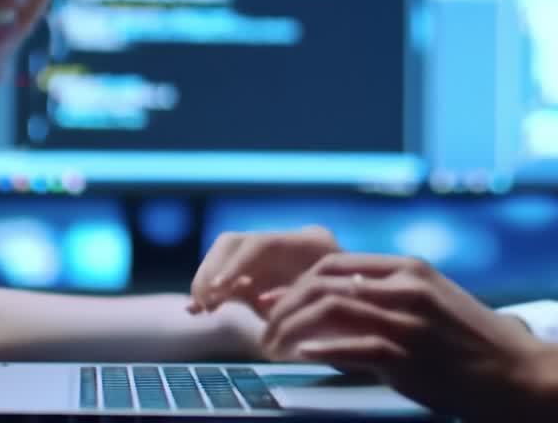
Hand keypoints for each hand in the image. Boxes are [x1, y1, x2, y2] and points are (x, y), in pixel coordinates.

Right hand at [188, 226, 339, 314]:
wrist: (360, 314)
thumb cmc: (351, 310)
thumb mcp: (333, 303)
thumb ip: (302, 300)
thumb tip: (266, 300)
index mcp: (310, 244)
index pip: (261, 243)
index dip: (237, 264)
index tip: (221, 287)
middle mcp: (285, 246)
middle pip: (234, 243)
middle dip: (213, 269)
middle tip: (204, 299)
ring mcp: (270, 261)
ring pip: (224, 259)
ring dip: (208, 281)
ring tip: (201, 308)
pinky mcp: (256, 280)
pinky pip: (226, 282)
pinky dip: (211, 295)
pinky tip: (197, 311)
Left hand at [259, 253, 557, 421]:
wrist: (516, 371)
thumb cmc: (473, 341)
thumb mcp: (433, 303)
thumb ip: (389, 298)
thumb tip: (337, 306)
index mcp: (409, 270)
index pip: (335, 263)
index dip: (295, 281)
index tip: (272, 301)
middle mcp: (406, 288)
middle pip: (325, 281)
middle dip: (284, 303)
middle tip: (263, 326)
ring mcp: (408, 321)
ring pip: (331, 309)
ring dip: (292, 327)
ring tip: (273, 346)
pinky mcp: (410, 356)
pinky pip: (354, 346)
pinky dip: (321, 349)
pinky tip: (301, 356)